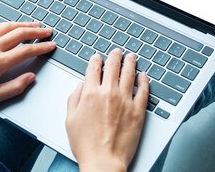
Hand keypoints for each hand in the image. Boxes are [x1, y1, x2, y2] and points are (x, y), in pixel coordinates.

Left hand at [0, 22, 55, 109]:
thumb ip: (14, 87)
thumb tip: (30, 77)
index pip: (26, 51)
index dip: (41, 47)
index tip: (51, 46)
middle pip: (19, 33)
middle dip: (36, 31)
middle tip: (47, 32)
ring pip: (7, 27)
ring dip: (23, 24)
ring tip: (34, 24)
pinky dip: (5, 24)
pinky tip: (10, 25)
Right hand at [66, 50, 148, 171]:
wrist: (103, 161)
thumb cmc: (86, 145)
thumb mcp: (70, 119)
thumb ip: (74, 99)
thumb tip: (81, 86)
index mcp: (90, 93)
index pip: (94, 68)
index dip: (96, 60)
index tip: (97, 57)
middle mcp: (108, 93)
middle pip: (113, 66)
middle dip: (115, 56)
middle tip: (117, 52)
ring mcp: (125, 100)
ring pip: (129, 73)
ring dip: (130, 62)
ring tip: (131, 57)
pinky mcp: (138, 111)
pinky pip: (143, 90)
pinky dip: (144, 80)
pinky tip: (143, 76)